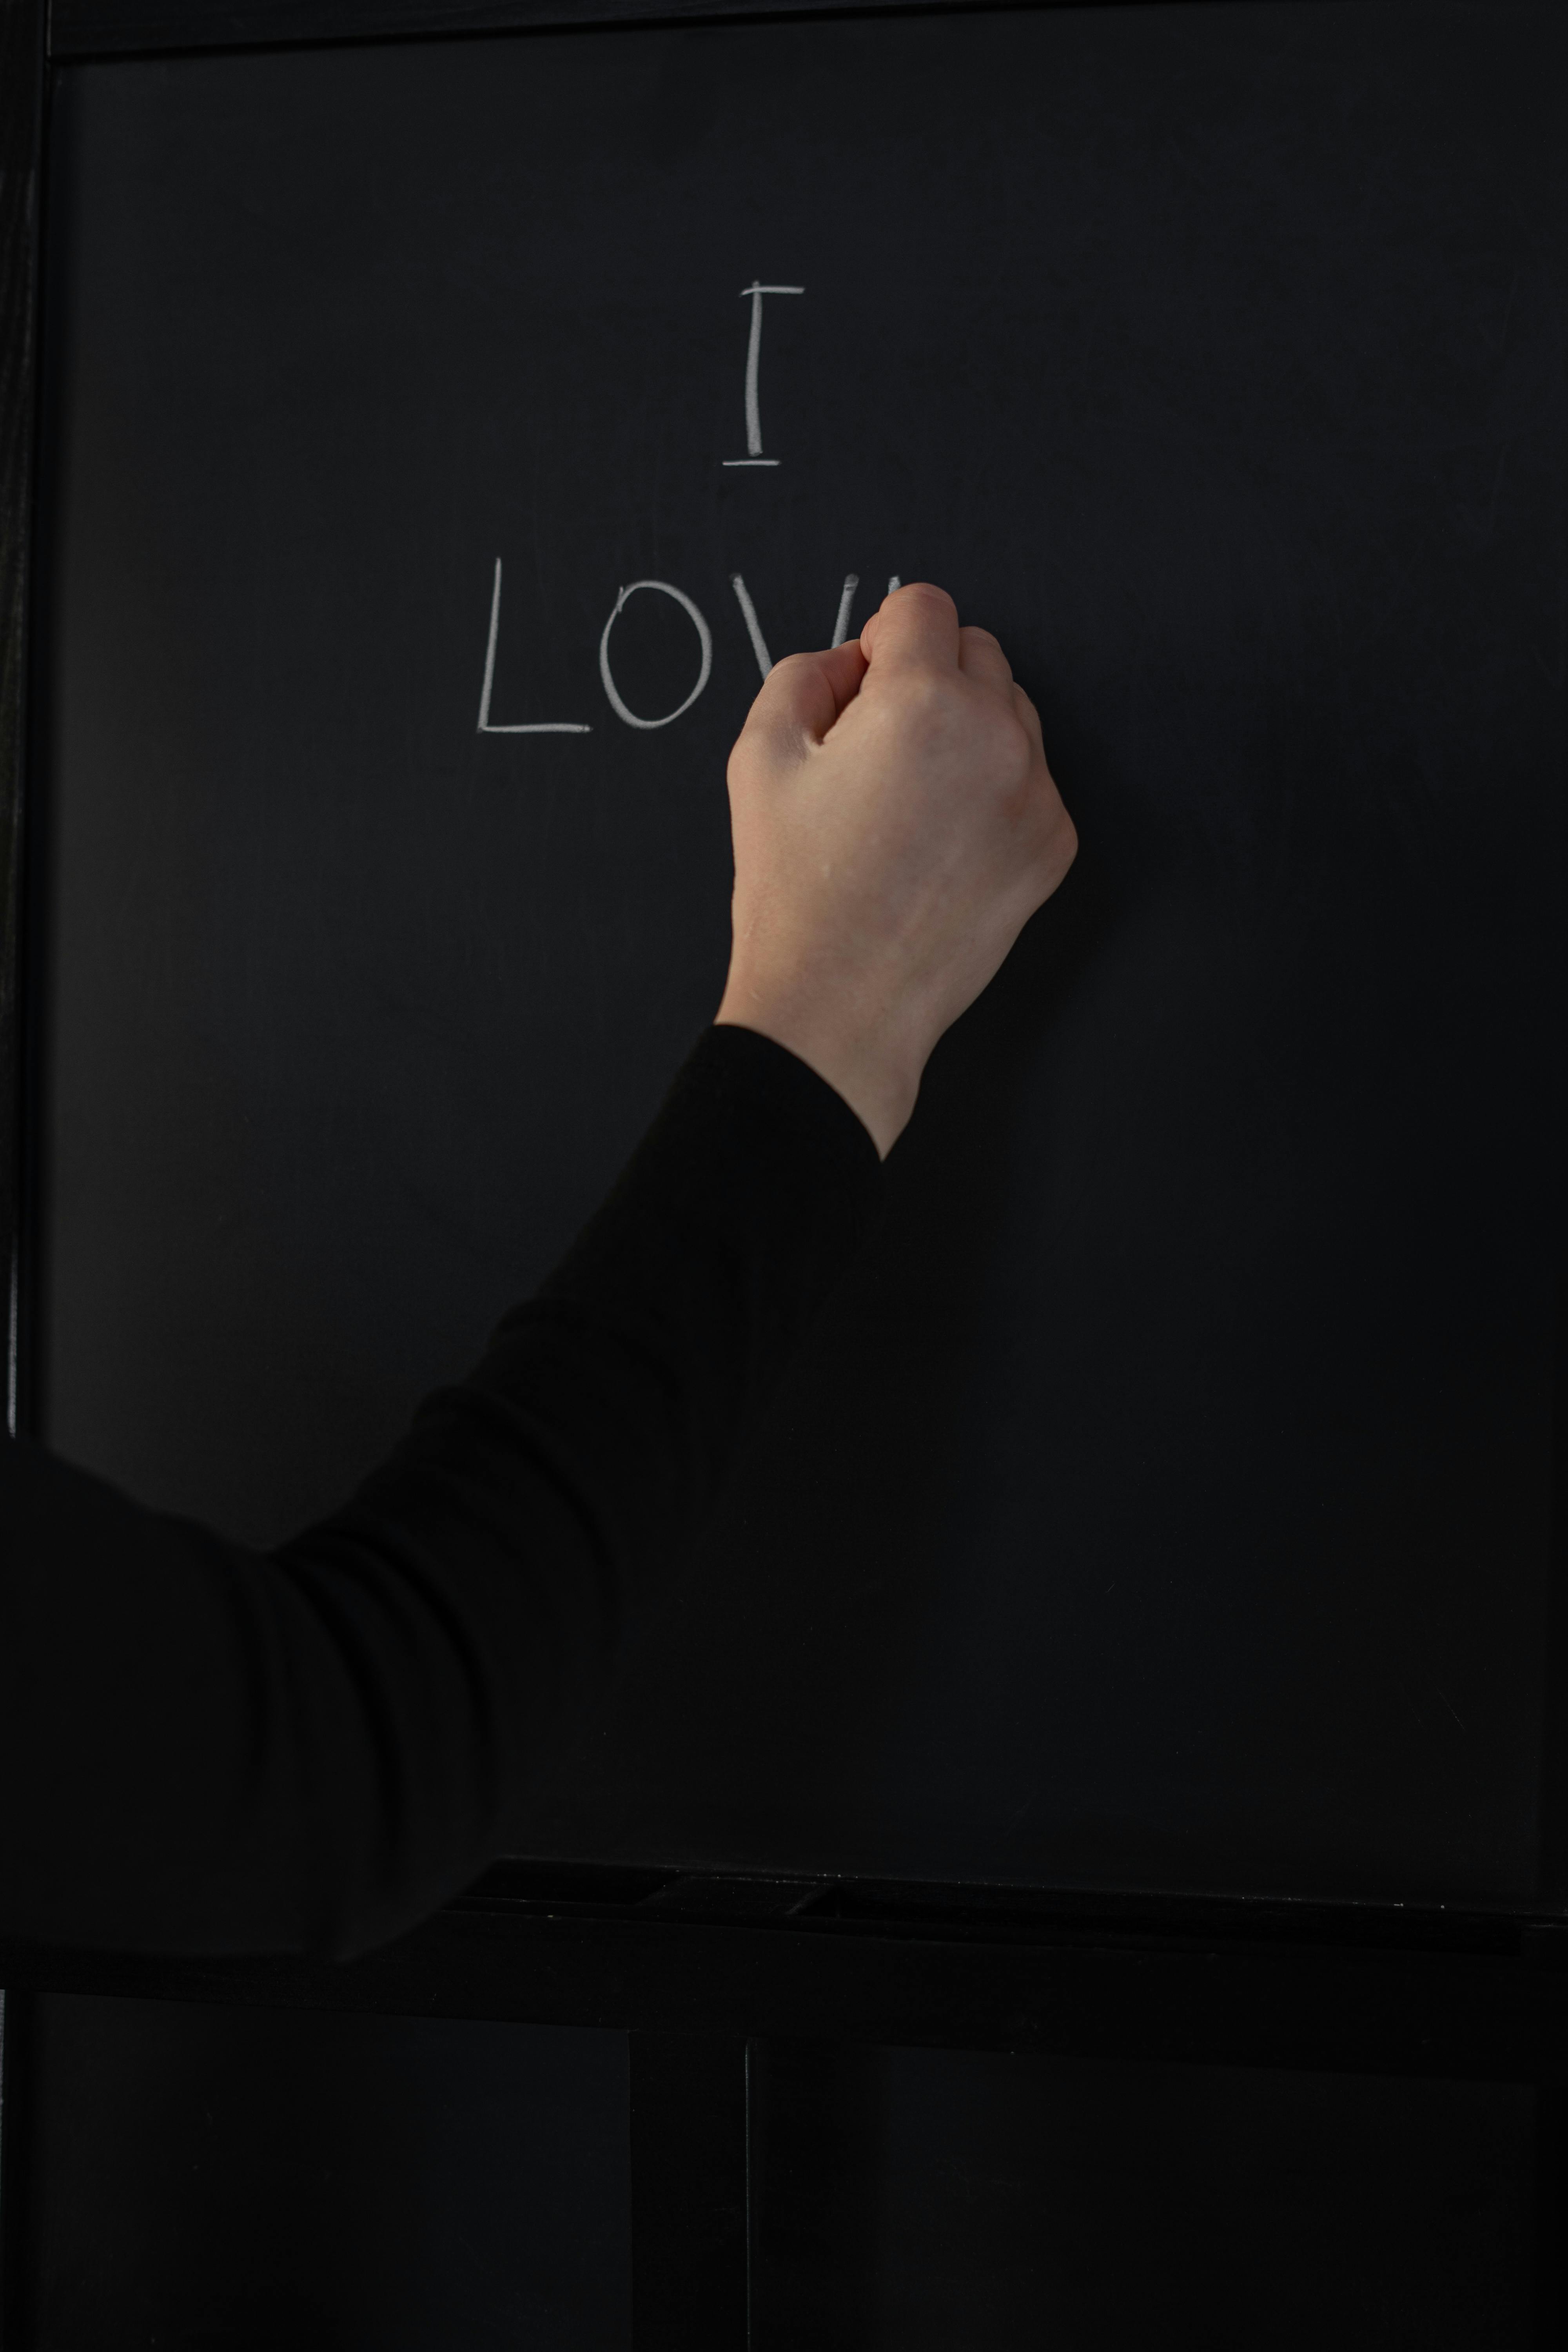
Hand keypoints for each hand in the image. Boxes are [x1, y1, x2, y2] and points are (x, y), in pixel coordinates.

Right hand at [715, 582, 1077, 1155]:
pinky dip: (990, 793)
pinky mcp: (1053, 845)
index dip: (880, 639)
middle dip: (927, 678)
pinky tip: (939, 844)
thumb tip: (854, 659)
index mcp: (923, 701)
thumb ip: (805, 675)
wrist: (840, 1008)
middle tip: (876, 751)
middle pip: (977, 651)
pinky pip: (1028, 780)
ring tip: (908, 804)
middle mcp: (997, 737)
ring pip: (1011, 714)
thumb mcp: (760, 758)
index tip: (861, 689)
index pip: (922, 606)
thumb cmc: (794, 891)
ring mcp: (1036, 794)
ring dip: (966, 731)